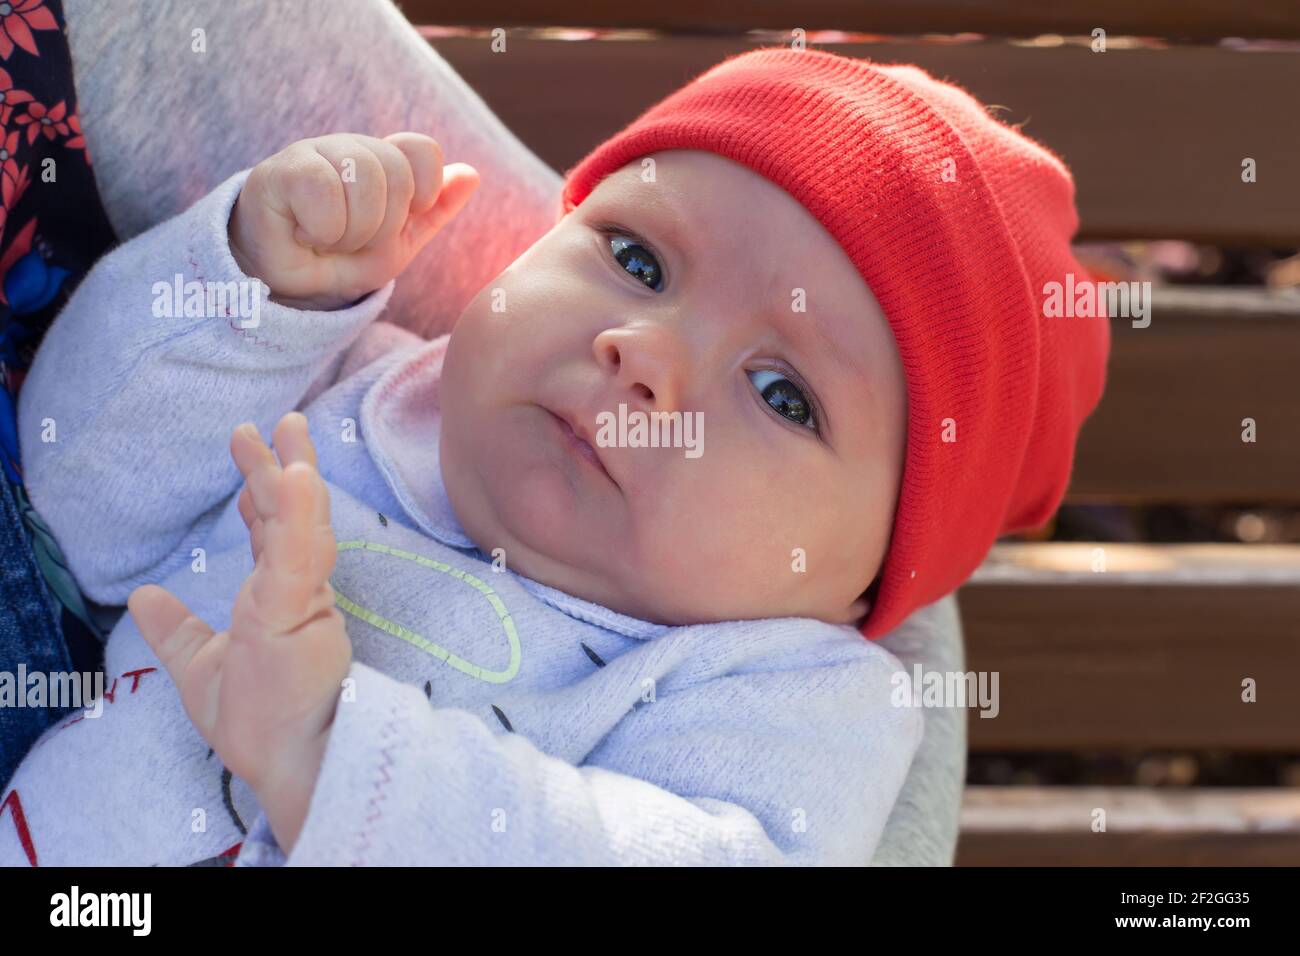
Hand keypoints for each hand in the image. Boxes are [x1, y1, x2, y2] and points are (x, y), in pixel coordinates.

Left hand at [128, 412, 350, 850]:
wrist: (290, 758)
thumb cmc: (260, 722)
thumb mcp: (200, 669)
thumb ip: (177, 630)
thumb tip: (144, 596)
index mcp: (274, 601)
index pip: (269, 534)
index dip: (262, 493)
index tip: (253, 454)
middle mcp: (293, 591)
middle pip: (290, 515)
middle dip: (282, 466)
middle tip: (278, 420)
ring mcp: (300, 596)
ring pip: (299, 522)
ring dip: (295, 474)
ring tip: (289, 431)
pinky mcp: (300, 607)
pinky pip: (297, 551)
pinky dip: (297, 510)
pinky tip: (296, 473)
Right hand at [228, 132, 478, 309]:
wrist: (290, 288)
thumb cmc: (341, 259)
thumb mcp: (399, 243)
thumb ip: (435, 211)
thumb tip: (471, 174)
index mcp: (383, 159)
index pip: (422, 149)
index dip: (424, 191)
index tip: (404, 219)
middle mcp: (350, 147)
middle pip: (396, 172)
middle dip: (384, 226)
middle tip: (355, 240)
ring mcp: (313, 153)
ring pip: (364, 179)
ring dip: (353, 232)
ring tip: (330, 240)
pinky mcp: (278, 171)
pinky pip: (323, 192)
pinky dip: (323, 230)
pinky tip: (305, 234)